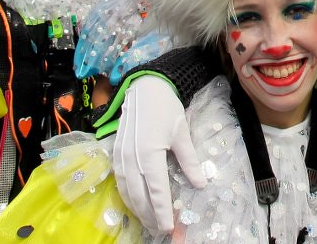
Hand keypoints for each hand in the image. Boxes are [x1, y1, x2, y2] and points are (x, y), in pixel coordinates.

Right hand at [113, 75, 206, 233]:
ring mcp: (120, 156)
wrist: (144, 87)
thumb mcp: (181, 134)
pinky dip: (127, 195)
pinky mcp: (115, 153)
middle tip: (160, 229)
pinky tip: (134, 203)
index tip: (168, 227)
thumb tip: (201, 183)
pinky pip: (120, 181)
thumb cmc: (166, 108)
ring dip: (137, 208)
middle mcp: (131, 158)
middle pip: (139, 195)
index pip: (156, 190)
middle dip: (149, 215)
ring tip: (148, 221)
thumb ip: (189, 161)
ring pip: (127, 191)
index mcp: (149, 154)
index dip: (162, 211)